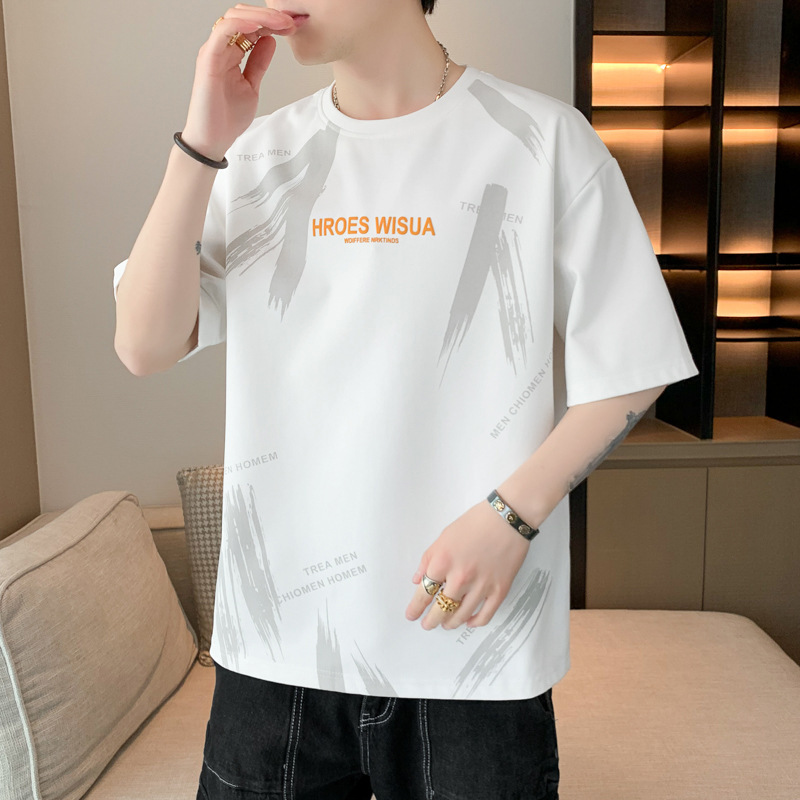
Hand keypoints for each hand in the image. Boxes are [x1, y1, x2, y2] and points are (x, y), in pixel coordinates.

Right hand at [182, 4, 297, 160]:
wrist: (212, 140)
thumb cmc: (226, 118)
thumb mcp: (251, 85)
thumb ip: (259, 62)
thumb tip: (271, 40)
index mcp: (230, 52)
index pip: (251, 25)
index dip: (273, 22)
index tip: (293, 26)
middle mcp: (220, 48)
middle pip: (243, 15)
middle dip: (269, 15)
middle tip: (291, 21)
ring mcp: (213, 52)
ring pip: (234, 18)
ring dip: (260, 16)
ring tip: (281, 22)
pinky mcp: (208, 60)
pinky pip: (222, 32)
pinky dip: (240, 25)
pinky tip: (259, 26)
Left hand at [405, 499, 530, 630]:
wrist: (506, 518)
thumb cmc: (475, 523)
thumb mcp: (443, 537)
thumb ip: (428, 560)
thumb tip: (418, 579)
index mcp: (442, 562)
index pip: (424, 593)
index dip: (416, 608)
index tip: (412, 615)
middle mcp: (460, 578)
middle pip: (441, 609)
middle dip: (431, 620)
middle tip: (428, 624)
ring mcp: (481, 586)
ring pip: (461, 615)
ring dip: (451, 623)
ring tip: (446, 624)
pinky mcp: (499, 590)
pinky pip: (485, 615)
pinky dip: (475, 622)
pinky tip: (469, 622)